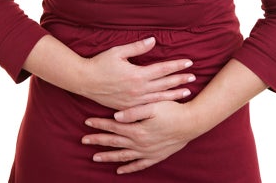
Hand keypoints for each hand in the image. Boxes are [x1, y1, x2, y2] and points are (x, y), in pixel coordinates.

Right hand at [79, 37, 195, 109]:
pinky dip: (160, 104)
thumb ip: (137, 47)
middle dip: (180, 80)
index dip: (177, 65)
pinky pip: (148, 107)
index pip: (163, 69)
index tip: (189, 62)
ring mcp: (133, 100)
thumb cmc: (99, 64)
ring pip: (159, 98)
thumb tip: (153, 40)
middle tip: (194, 77)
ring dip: (174, 94)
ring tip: (186, 92)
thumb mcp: (117, 52)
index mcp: (137, 74)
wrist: (84, 81)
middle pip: (164, 84)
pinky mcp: (128, 107)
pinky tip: (167, 104)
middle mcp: (138, 89)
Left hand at [81, 101, 202, 173]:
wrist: (192, 123)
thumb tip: (115, 116)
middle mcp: (140, 143)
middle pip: (114, 142)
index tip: (86, 121)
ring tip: (95, 157)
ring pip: (123, 155)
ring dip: (108, 156)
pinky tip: (120, 171)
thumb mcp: (153, 106)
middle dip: (98, 140)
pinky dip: (129, 168)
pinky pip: (139, 165)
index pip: (113, 126)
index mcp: (137, 129)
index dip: (99, 123)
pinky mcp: (156, 156)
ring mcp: (147, 152)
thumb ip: (134, 111)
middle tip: (83, 140)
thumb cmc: (173, 110)